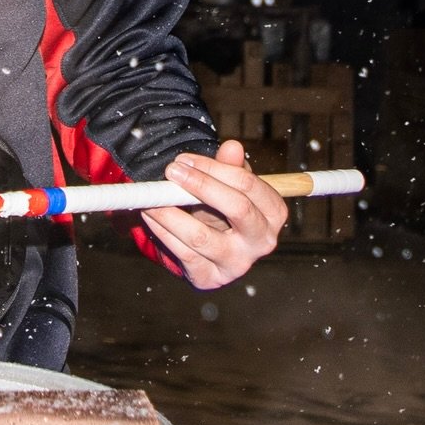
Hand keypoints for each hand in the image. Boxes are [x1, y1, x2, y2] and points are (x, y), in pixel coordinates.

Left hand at [141, 139, 287, 289]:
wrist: (213, 248)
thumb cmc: (224, 209)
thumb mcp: (230, 187)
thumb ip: (231, 167)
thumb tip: (232, 147)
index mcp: (273, 213)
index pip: (248, 185)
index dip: (214, 169)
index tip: (185, 160)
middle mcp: (262, 241)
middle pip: (237, 208)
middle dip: (201, 185)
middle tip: (171, 172)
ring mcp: (238, 264)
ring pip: (201, 236)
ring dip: (170, 212)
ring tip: (152, 197)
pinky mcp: (211, 278)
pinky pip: (183, 253)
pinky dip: (162, 232)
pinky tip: (150, 216)